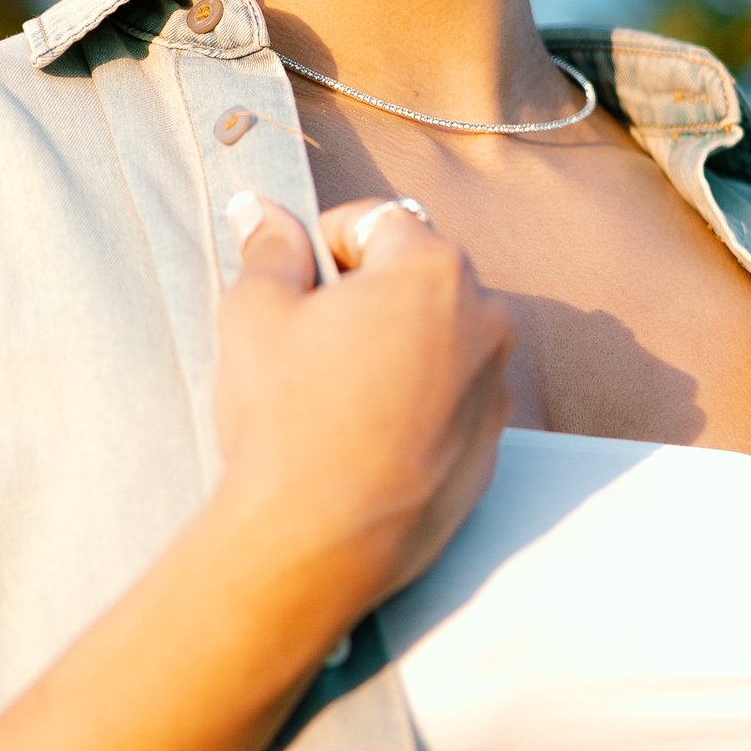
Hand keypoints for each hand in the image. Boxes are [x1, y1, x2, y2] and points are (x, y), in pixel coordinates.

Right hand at [212, 193, 513, 647]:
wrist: (318, 541)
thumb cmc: (286, 418)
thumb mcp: (255, 314)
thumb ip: (268, 249)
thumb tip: (259, 209)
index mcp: (431, 270)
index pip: (375, 221)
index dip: (323, 247)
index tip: (295, 291)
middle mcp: (484, 319)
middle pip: (417, 277)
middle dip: (366, 295)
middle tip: (310, 345)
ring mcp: (495, 388)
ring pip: (439, 339)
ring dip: (395, 348)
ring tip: (336, 396)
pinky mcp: (491, 447)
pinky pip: (452, 399)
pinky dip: (416, 402)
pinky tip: (364, 437)